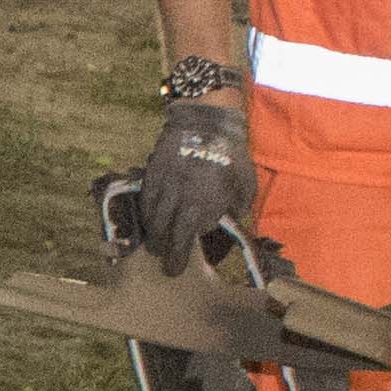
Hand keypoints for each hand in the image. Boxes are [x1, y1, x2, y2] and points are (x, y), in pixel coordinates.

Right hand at [128, 90, 255, 272]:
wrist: (207, 121)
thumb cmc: (232, 155)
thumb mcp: (246, 184)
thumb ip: (239, 208)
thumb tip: (234, 225)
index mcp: (204, 203)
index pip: (184, 237)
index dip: (178, 256)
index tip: (175, 269)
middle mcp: (180, 197)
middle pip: (163, 232)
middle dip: (162, 250)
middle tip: (163, 260)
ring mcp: (163, 184)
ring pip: (150, 217)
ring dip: (151, 234)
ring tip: (154, 243)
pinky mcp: (152, 173)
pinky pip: (144, 199)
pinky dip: (144, 213)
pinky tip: (148, 219)